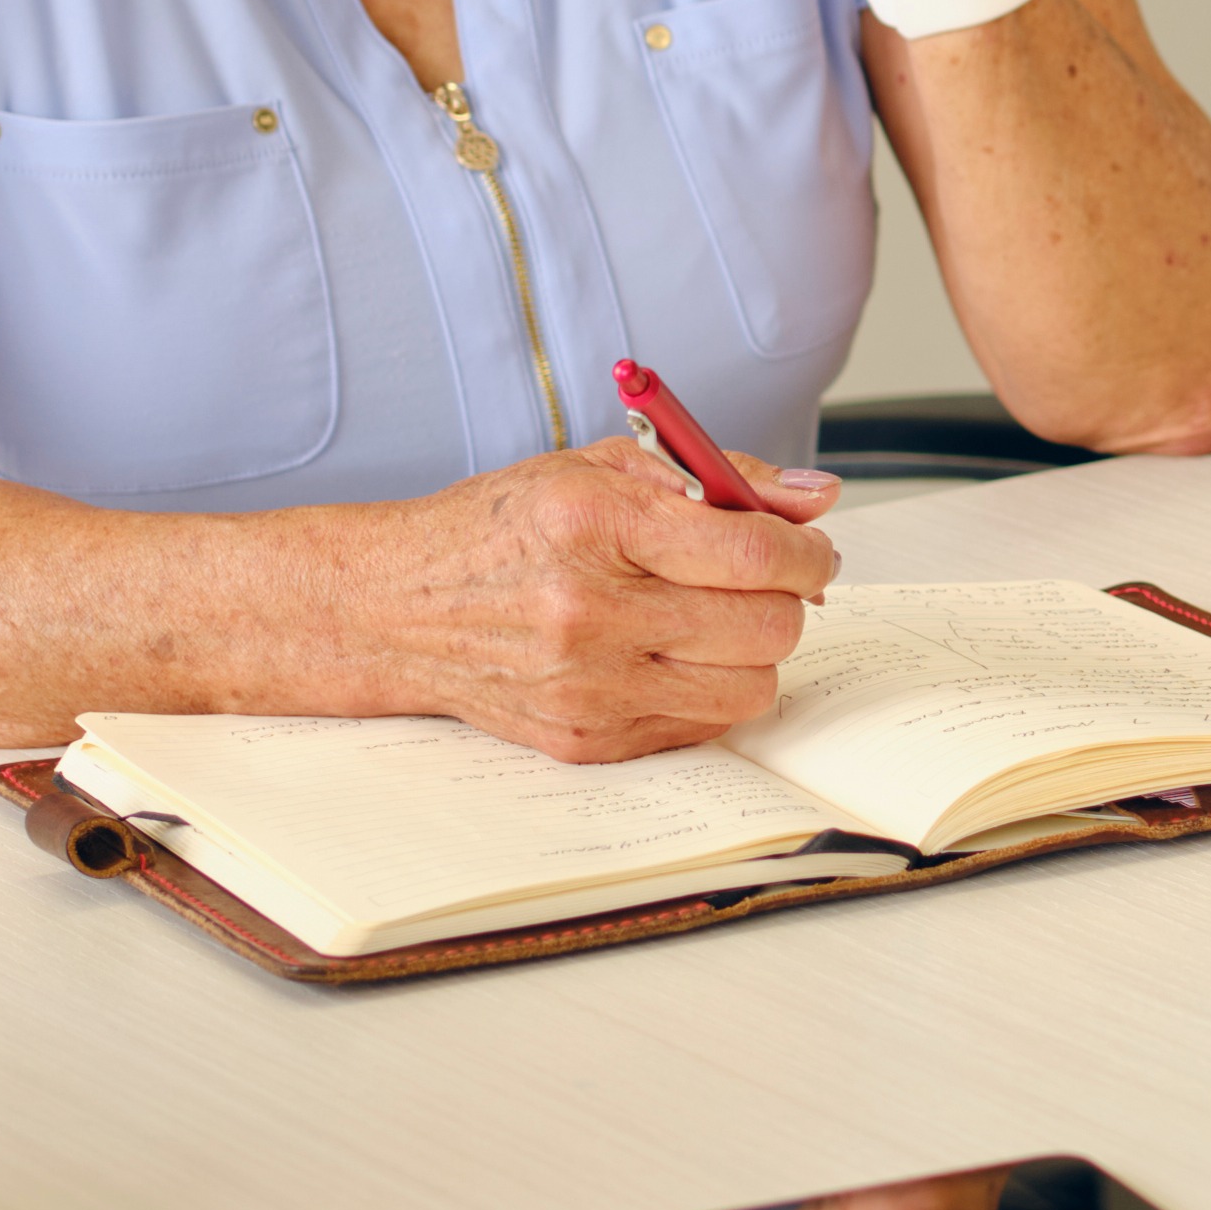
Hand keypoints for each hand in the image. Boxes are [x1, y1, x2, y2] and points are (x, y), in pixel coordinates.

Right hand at [289, 434, 842, 758]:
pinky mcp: (584, 741)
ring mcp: (586, 688)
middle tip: (761, 581)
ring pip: (749, 689)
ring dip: (751, 653)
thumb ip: (715, 476)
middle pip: (767, 628)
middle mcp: (589, 613)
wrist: (397, 608)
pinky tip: (667, 655)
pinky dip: (706, 690)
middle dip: (787, 600)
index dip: (807, 551)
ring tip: (710, 619)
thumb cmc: (501, 530)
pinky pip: (702, 726)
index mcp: (594, 524)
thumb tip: (813, 499)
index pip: (754, 554)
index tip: (812, 548)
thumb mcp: (598, 468)